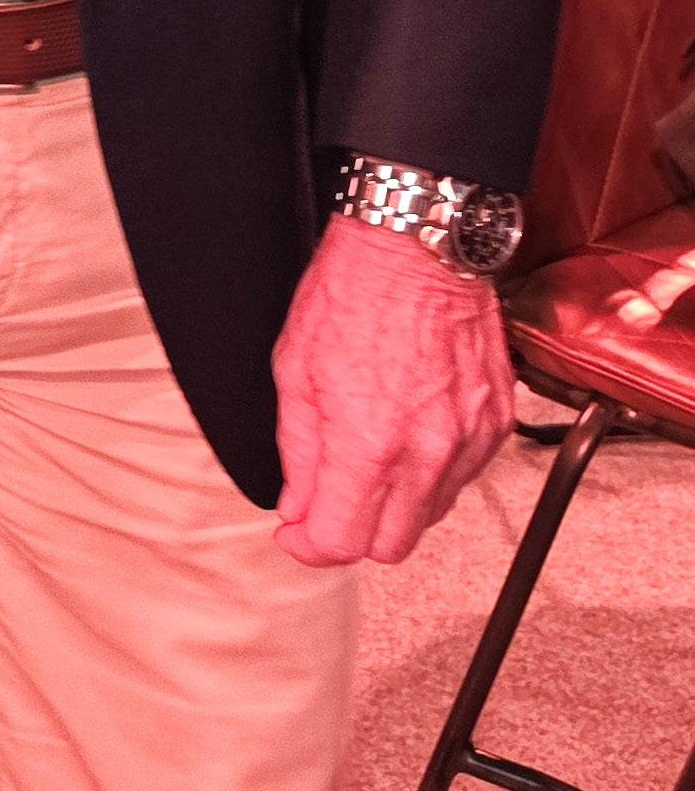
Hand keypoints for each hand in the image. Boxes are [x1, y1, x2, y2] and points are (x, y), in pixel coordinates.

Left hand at [272, 215, 512, 566]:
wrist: (418, 245)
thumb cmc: (352, 293)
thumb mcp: (295, 370)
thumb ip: (298, 452)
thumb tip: (297, 507)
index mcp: (368, 443)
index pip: (342, 541)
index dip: (309, 546)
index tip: (296, 533)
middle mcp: (427, 452)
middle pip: (391, 546)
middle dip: (352, 534)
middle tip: (326, 504)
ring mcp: (469, 439)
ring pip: (430, 515)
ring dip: (394, 505)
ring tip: (367, 459)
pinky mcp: (496, 421)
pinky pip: (463, 477)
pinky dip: (432, 473)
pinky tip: (408, 437)